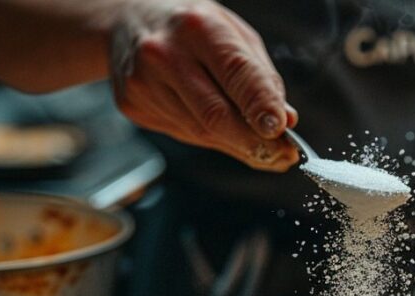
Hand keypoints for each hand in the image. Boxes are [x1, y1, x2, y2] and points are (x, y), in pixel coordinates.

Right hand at [109, 0, 298, 170]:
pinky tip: (222, 132)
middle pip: (215, 114)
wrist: (128, 22)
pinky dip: (211, 139)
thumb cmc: (191, 28)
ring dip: (237, 145)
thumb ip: (262, 77)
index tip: (282, 131)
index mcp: (198, 27)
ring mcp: (143, 82)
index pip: (236, 73)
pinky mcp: (133, 105)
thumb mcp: (234, 34)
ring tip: (263, 148)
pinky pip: (183, 134)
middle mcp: (165, 53)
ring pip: (200, 131)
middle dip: (254, 141)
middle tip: (282, 155)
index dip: (261, 107)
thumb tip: (286, 120)